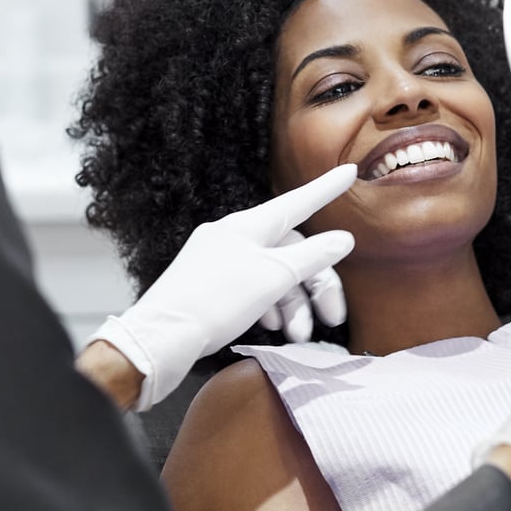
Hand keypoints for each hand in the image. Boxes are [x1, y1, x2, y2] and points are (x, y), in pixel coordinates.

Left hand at [89, 165, 357, 410]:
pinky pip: (252, 289)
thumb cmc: (216, 301)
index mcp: (247, 226)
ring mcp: (220, 262)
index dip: (325, 190)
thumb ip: (312, 257)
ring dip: (292, 306)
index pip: (296, 203)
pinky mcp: (210, 288)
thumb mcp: (273, 278)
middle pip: (290, 252)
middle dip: (314, 286)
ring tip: (297, 336)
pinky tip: (272, 328)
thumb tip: (343, 238)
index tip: (349, 172)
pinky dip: (268, 308)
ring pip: (272, 276)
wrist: (161, 338)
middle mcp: (233, 238)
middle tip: (332, 318)